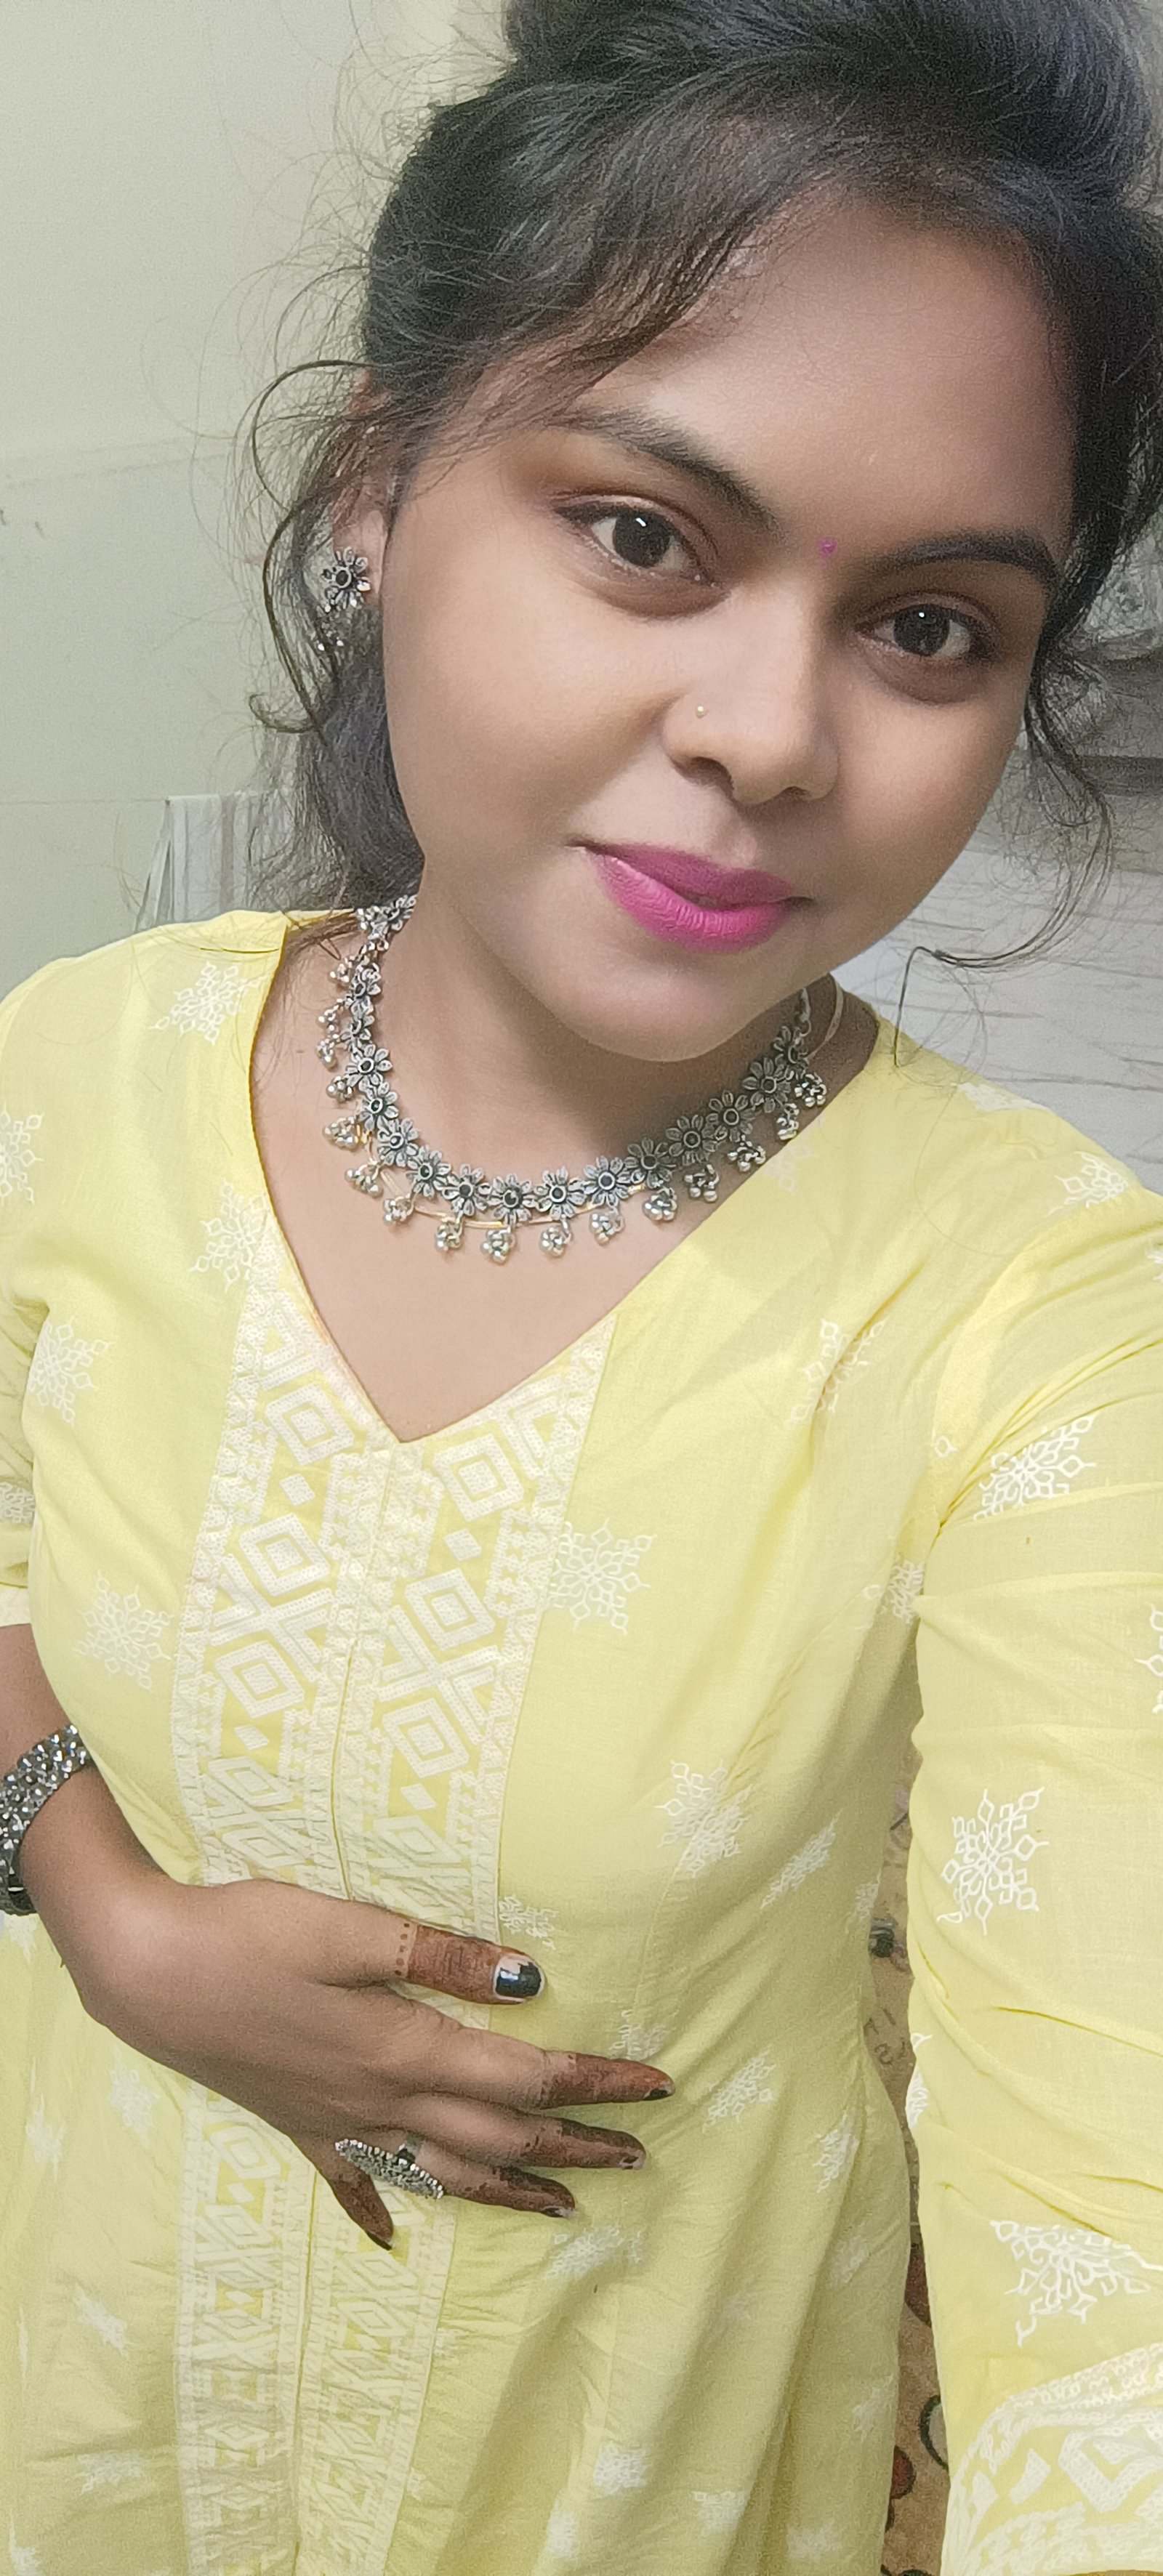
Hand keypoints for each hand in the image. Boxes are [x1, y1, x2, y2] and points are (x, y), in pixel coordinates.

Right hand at [85, 1869, 671, 2247]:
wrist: (148, 1973)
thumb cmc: (249, 1934)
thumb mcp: (350, 1927)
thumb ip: (442, 1956)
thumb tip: (529, 1982)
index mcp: (406, 2048)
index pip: (526, 2075)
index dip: (596, 2081)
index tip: (656, 2086)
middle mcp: (382, 2099)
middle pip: (500, 2131)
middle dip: (575, 2142)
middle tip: (638, 2154)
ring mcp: (339, 2120)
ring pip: (444, 2168)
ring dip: (510, 2185)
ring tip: (564, 2204)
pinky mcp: (298, 2123)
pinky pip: (355, 2180)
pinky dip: (384, 2207)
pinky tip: (391, 2237)